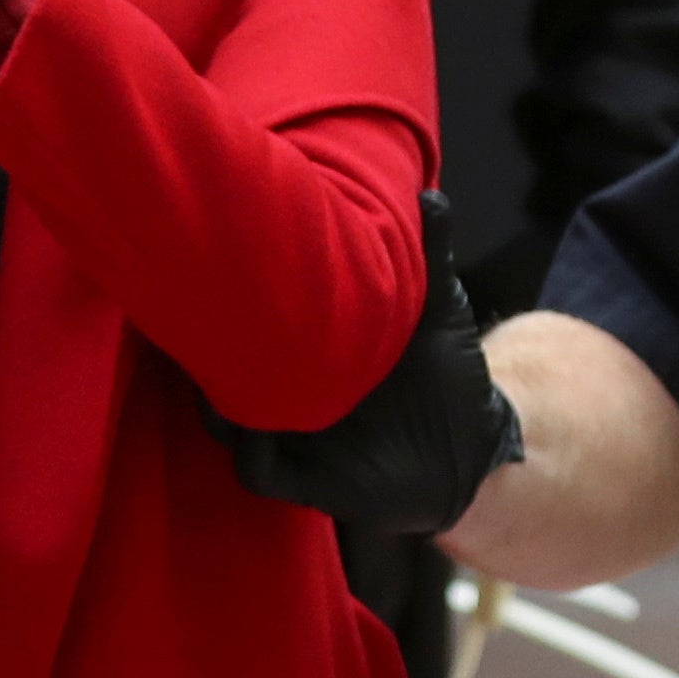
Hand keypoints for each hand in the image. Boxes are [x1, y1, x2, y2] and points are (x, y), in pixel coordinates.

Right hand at [211, 193, 523, 533]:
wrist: (475, 449)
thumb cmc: (450, 372)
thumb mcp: (438, 307)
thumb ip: (429, 253)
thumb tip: (430, 196)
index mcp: (308, 345)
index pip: (245, 322)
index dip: (226, 297)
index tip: (216, 258)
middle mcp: (288, 390)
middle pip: (219, 368)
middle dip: (209, 342)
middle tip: (203, 305)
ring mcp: (290, 437)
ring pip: (225, 419)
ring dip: (220, 395)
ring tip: (223, 361)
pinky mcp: (303, 481)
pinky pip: (254, 469)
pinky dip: (249, 447)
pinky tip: (254, 418)